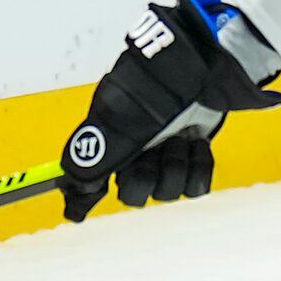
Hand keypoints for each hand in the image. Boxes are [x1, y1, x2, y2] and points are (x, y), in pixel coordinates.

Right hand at [60, 0, 280, 221]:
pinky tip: (197, 143)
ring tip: (181, 138)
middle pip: (134, 194)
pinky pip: (196, 187)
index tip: (77, 213)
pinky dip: (199, 166)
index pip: (90, 178)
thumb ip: (101, 154)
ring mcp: (165, 154)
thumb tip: (77, 183)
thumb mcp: (124, 118)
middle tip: (155, 150)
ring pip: (168, 192)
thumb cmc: (159, 83)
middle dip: (147, 177)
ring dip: (176, 166)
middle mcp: (135, 150)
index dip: (84, 197)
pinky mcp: (193, 155)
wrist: (204, 67)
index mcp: (110, 139)